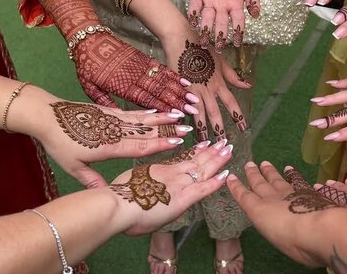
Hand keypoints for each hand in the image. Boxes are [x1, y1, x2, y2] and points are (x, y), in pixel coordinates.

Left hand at [35, 100, 191, 187]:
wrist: (46, 115)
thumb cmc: (58, 143)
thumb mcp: (73, 167)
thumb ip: (92, 180)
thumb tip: (107, 195)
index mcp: (108, 146)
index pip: (139, 146)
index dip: (159, 144)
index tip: (178, 143)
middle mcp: (114, 131)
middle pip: (146, 131)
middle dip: (169, 130)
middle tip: (189, 129)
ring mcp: (113, 119)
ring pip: (142, 119)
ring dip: (162, 118)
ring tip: (180, 116)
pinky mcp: (108, 111)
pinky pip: (132, 113)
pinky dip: (147, 112)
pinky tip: (157, 111)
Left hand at [74, 32, 198, 113]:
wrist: (88, 38)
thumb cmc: (86, 65)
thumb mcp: (89, 88)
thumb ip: (105, 103)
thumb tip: (119, 117)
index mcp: (122, 86)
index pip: (146, 100)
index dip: (163, 109)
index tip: (177, 116)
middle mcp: (135, 77)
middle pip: (160, 91)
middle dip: (178, 101)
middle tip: (194, 110)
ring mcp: (141, 66)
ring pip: (164, 80)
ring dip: (180, 90)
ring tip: (194, 97)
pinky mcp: (143, 58)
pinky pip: (161, 68)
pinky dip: (174, 75)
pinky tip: (185, 80)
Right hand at [111, 140, 232, 235]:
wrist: (117, 204)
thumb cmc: (117, 198)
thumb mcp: (129, 183)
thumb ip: (139, 185)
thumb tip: (137, 189)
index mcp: (158, 170)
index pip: (182, 160)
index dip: (195, 152)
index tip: (205, 144)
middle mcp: (171, 174)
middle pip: (195, 161)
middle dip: (211, 152)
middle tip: (224, 143)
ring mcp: (178, 185)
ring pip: (202, 170)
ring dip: (217, 161)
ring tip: (229, 150)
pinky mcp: (183, 198)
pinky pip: (203, 188)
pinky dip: (216, 182)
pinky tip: (226, 175)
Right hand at [162, 32, 250, 140]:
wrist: (181, 38)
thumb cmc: (202, 48)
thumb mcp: (221, 61)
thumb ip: (233, 76)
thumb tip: (248, 85)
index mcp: (219, 82)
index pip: (231, 103)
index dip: (238, 116)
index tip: (243, 128)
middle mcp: (207, 89)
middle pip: (215, 112)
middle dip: (219, 129)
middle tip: (222, 143)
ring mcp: (192, 89)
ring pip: (198, 113)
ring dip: (201, 128)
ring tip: (203, 141)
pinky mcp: (178, 88)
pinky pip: (181, 106)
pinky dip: (182, 117)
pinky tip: (181, 127)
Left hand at [188, 0, 260, 52]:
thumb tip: (256, 13)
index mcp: (235, 5)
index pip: (237, 22)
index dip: (238, 32)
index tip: (238, 43)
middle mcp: (221, 7)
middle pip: (220, 24)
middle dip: (220, 36)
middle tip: (219, 48)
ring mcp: (208, 1)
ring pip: (207, 19)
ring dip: (205, 30)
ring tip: (204, 41)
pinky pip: (194, 6)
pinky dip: (194, 14)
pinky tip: (193, 22)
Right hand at [226, 161, 331, 267]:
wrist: (318, 228)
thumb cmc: (291, 240)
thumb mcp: (272, 236)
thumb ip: (270, 227)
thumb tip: (274, 224)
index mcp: (259, 210)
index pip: (244, 196)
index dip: (236, 187)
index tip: (231, 176)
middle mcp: (272, 198)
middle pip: (259, 183)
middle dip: (253, 174)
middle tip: (249, 164)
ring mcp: (290, 192)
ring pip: (276, 179)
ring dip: (270, 172)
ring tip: (265, 163)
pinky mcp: (306, 191)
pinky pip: (296, 180)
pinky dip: (292, 175)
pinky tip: (290, 170)